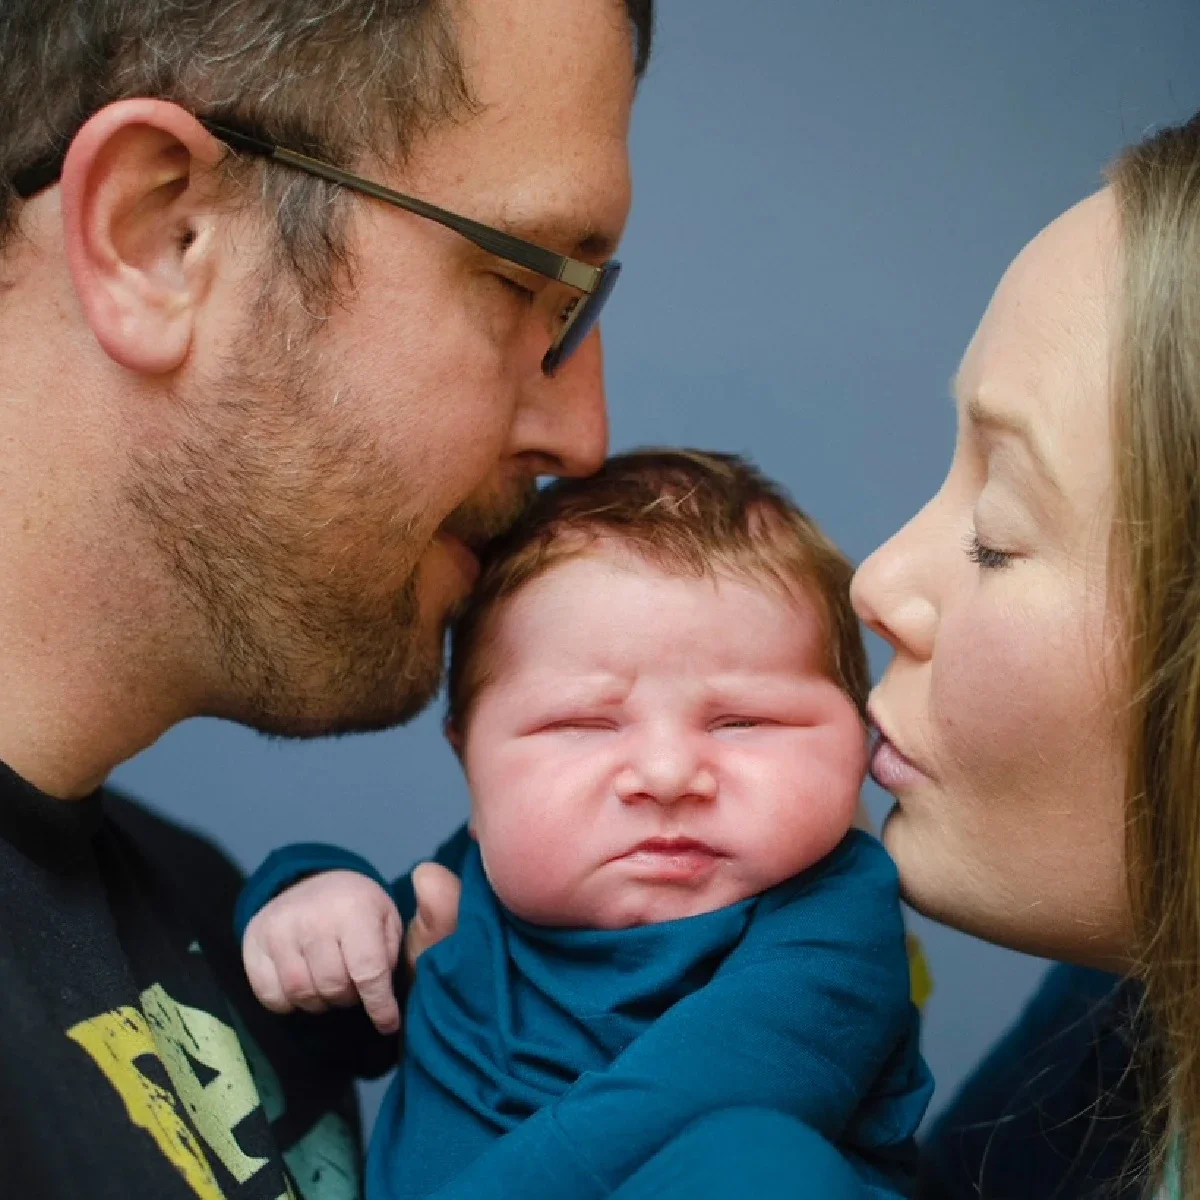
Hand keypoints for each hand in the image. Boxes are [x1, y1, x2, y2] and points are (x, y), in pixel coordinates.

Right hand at [242, 862, 461, 1034]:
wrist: (313, 882)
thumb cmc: (362, 911)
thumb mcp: (392, 918)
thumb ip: (422, 931)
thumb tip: (434, 946)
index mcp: (355, 908)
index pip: (368, 973)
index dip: (380, 1005)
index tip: (388, 1023)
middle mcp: (313, 916)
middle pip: (333, 988)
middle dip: (349, 996)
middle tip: (355, 984)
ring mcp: (279, 928)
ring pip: (301, 995)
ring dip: (321, 1000)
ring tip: (332, 981)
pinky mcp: (253, 941)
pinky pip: (271, 996)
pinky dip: (289, 1001)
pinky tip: (304, 982)